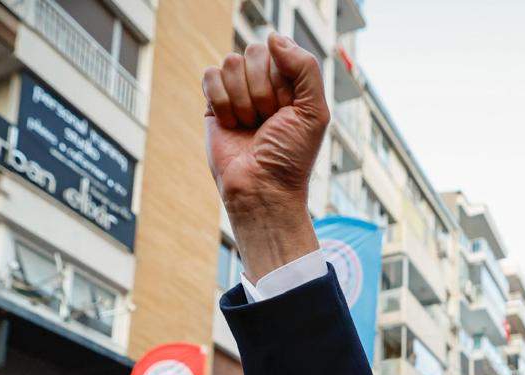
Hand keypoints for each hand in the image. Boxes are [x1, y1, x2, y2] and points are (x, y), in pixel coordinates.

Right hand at [203, 35, 328, 279]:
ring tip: (250, 126)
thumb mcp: (314, 111)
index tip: (286, 111)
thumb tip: (273, 37)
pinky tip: (231, 124)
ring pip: (230, 63)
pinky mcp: (214, 103)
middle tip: (267, 121)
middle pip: (253, 53)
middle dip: (261, 92)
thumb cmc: (291, 156)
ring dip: (242, 100)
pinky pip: (210, 76)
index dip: (281, 82)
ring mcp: (238, 91)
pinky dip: (221, 101)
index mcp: (291, 82)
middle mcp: (264, 82)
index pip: (279, 52)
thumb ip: (305, 67)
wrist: (262, 188)